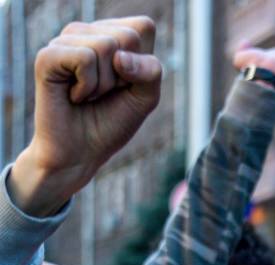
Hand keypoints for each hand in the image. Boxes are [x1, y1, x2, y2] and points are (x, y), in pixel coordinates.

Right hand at [9, 17, 161, 216]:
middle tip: (106, 93)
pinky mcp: (48, 56)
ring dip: (105, 84)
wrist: (82, 153)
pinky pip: (84, 58)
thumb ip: (150, 71)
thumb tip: (119, 56)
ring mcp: (66, 41)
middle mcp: (88, 32)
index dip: (144, 64)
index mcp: (113, 36)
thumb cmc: (112, 123)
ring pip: (106, 46)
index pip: (144, 27)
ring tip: (88, 95)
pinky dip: (87, 86)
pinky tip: (74, 96)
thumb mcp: (145, 97)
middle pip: (128, 36)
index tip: (127, 84)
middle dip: (125, 75)